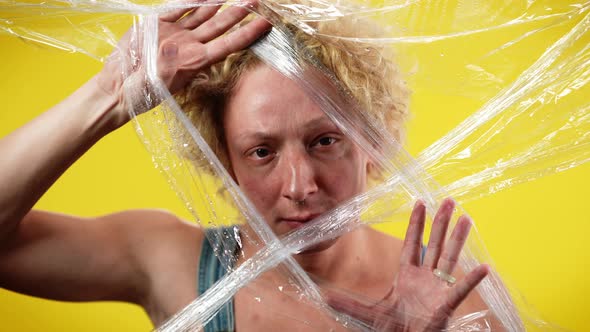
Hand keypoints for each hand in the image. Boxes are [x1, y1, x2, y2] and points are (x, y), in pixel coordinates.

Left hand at [94, 0, 270, 125]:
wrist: (117, 89)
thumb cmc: (145, 94)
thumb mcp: (175, 86)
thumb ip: (191, 68)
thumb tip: (203, 58)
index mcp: (196, 62)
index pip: (230, 44)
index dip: (248, 33)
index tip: (264, 23)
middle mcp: (187, 44)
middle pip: (219, 25)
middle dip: (239, 13)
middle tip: (256, 2)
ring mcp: (172, 32)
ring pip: (203, 14)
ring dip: (221, 5)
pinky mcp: (156, 24)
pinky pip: (178, 7)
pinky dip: (193, 0)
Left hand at [328, 198, 489, 330]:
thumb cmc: (392, 329)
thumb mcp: (367, 314)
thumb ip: (348, 304)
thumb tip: (323, 296)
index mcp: (407, 275)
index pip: (413, 243)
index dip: (416, 223)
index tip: (420, 202)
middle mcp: (425, 278)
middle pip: (435, 244)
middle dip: (441, 222)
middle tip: (449, 200)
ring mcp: (437, 290)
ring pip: (449, 259)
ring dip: (458, 239)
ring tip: (467, 219)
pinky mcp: (445, 305)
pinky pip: (460, 289)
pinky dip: (471, 279)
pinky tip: (483, 267)